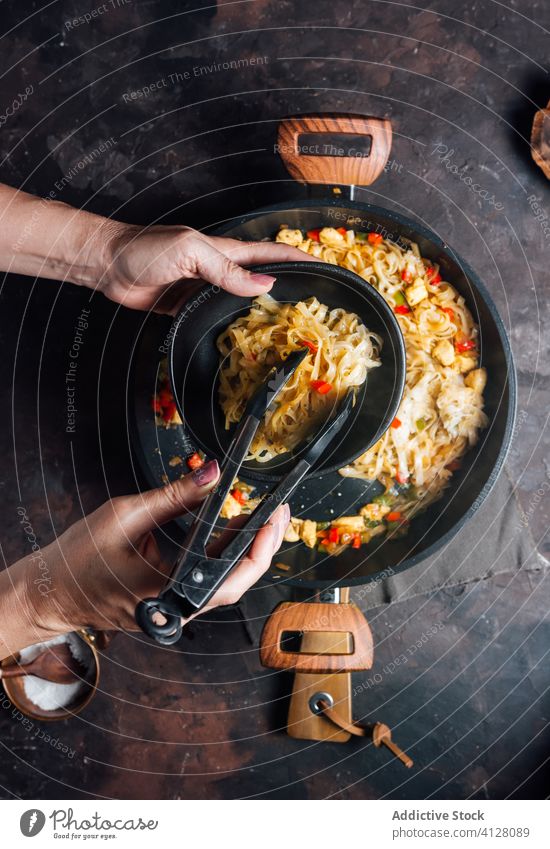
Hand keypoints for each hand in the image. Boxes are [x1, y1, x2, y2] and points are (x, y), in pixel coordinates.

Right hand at [27, 460, 289, 635]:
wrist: (51, 591)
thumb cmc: (78, 559)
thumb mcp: (125, 515)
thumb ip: (174, 495)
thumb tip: (212, 473)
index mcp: (165, 594)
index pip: (229, 578)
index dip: (258, 546)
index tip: (273, 515)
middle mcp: (176, 609)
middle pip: (237, 583)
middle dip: (262, 545)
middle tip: (278, 510)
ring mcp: (175, 609)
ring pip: (226, 584)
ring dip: (247, 550)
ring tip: (264, 516)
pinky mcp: (173, 602)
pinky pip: (208, 580)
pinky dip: (224, 555)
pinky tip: (236, 530)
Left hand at [99, 222, 311, 313]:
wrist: (107, 264)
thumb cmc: (145, 250)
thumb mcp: (191, 252)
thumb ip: (227, 269)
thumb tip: (265, 283)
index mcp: (225, 251)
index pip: (271, 253)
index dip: (299, 258)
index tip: (326, 267)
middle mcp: (219, 269)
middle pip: (262, 278)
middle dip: (290, 286)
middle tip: (315, 303)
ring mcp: (205, 289)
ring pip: (242, 300)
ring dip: (264, 309)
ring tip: (288, 326)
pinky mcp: (187, 307)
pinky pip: (217, 316)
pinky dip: (235, 324)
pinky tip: (245, 337)